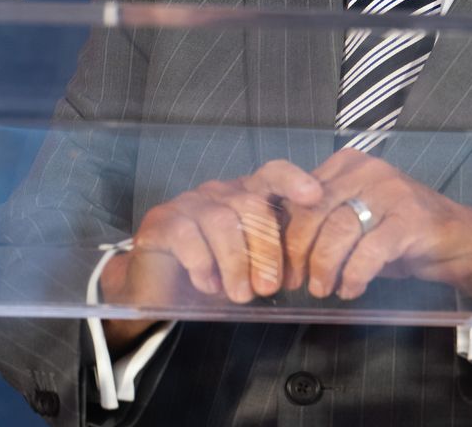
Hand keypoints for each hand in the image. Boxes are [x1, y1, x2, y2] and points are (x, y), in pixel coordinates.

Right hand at [97, 160, 324, 347]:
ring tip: (240, 295)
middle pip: (251, 205)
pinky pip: (188, 237)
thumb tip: (303, 270)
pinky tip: (207, 285)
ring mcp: (187, 204)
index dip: (292, 181)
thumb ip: (271, 260)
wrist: (156, 290)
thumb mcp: (247, 268)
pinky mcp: (160, 222)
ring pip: (222, 222)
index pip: (271, 175)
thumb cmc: (210, 277)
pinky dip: (203, 265)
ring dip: (236, 263)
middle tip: (268, 287)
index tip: (315, 196)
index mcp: (244, 198)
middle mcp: (217, 194)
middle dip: (266, 249)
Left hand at [281, 149, 471, 304]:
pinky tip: (351, 289)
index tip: (279, 267)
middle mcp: (366, 171)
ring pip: (339, 229)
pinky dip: (355, 273)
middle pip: (314, 211)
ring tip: (322, 289)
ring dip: (325, 266)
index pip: (300, 196)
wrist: (460, 238)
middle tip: (297, 282)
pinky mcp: (410, 218)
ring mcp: (390, 191)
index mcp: (345, 166)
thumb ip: (322, 223)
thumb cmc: (400, 233)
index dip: (285, 235)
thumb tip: (282, 253)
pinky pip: (371, 249)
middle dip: (299, 252)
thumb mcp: (355, 219)